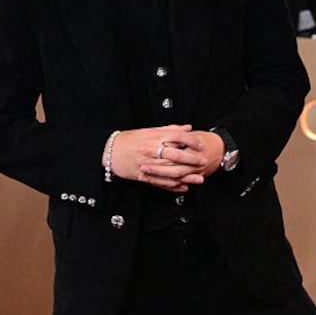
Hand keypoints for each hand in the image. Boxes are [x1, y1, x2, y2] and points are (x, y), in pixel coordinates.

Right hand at [104, 126, 221, 192]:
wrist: (111, 152)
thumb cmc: (131, 139)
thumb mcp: (150, 130)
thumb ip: (170, 129)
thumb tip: (188, 127)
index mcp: (154, 136)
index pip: (177, 136)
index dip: (191, 141)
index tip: (201, 145)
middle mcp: (152, 150)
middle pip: (176, 155)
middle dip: (192, 159)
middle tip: (204, 162)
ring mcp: (148, 164)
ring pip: (170, 171)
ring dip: (186, 176)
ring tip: (200, 178)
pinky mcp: (144, 176)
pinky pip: (160, 182)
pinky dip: (173, 186)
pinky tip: (183, 187)